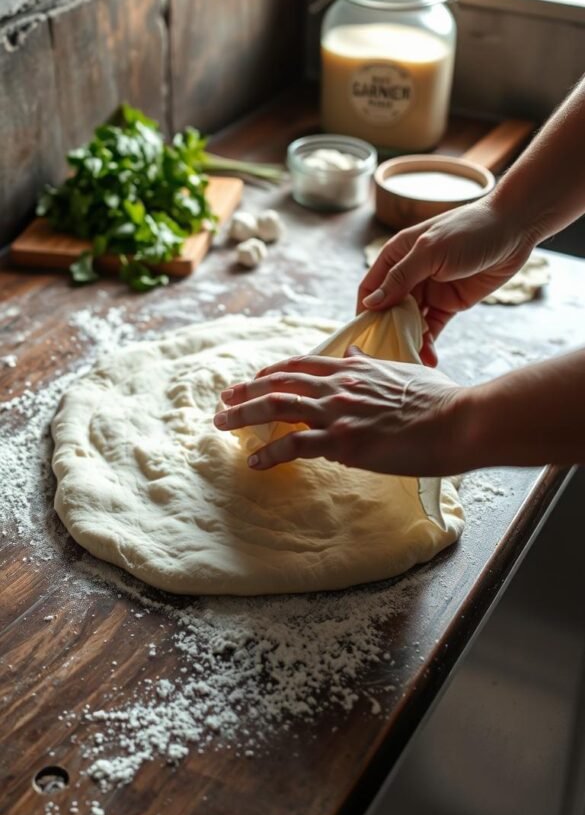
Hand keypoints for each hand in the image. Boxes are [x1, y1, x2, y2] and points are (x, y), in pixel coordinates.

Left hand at [213, 346, 466, 474]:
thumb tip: (352, 352)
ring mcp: (339, 412)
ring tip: (221, 423)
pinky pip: (295, 445)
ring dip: (245, 415)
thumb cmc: (440, 399)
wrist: (458, 420)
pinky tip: (254, 462)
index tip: (253, 379)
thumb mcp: (403, 370)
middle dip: (246, 391)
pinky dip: (270, 453)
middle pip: (280, 383)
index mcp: (354, 369)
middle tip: (223, 399)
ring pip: (278, 408)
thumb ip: (372, 363)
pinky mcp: (344, 441)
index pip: (301, 365)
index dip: (272, 372)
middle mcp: (340, 385)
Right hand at [358, 197, 536, 364]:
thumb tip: (371, 304)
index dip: (364, 312)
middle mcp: (409, 274)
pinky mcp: (450, 303)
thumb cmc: (469, 230)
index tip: (363, 338)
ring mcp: (430, 290)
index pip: (370, 288)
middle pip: (388, 310)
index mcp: (397, 255)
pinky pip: (433, 327)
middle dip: (387, 333)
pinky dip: (429, 343)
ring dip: (409, 341)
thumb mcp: (430, 252)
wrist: (514, 228)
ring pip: (410, 322)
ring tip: (410, 362)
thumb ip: (401, 278)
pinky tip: (429, 359)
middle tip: (388, 358)